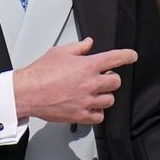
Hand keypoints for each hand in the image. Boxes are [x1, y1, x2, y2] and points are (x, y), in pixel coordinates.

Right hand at [13, 37, 137, 124]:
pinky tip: (90, 106)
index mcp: (87, 66)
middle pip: (116, 82)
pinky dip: (97, 112)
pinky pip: (99, 116)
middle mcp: (90, 83)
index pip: (115, 58)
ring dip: (105, 96)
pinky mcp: (80, 115)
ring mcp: (86, 101)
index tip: (132, 56)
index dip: (127, 56)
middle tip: (102, 78)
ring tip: (94, 93)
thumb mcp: (60, 52)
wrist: (27, 92)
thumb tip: (88, 43)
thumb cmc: (40, 73)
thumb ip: (78, 47)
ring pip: (110, 100)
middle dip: (111, 79)